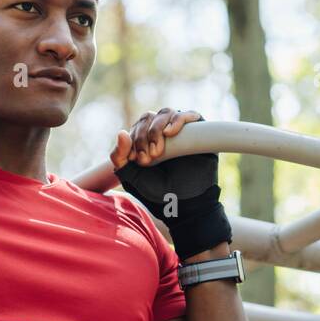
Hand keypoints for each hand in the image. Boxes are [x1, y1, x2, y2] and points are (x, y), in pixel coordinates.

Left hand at [109, 109, 230, 262]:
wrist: (186, 207)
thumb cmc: (159, 194)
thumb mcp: (132, 177)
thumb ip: (120, 157)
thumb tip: (121, 132)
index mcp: (146, 142)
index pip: (136, 126)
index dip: (134, 138)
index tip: (137, 160)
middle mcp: (163, 134)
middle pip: (149, 117)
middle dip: (143, 135)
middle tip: (147, 158)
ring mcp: (181, 132)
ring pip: (166, 113)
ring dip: (156, 129)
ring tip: (158, 152)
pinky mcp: (199, 133)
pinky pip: (189, 114)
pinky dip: (178, 119)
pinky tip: (170, 133)